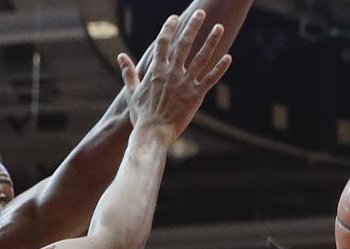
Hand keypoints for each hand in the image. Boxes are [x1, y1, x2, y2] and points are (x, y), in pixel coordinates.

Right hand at [118, 11, 231, 142]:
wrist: (153, 133)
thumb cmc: (142, 115)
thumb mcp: (132, 92)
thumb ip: (128, 73)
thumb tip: (120, 56)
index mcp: (157, 70)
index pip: (164, 42)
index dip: (169, 28)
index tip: (175, 18)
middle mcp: (172, 72)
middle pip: (184, 43)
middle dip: (193, 26)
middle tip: (200, 13)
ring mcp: (185, 83)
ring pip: (201, 58)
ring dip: (211, 41)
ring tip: (219, 27)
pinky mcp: (196, 95)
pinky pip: (210, 79)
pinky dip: (220, 68)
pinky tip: (228, 57)